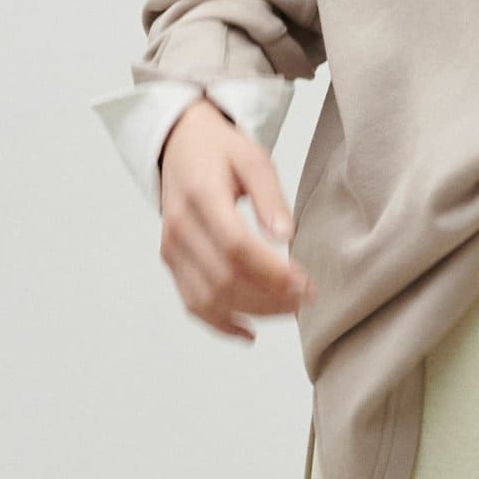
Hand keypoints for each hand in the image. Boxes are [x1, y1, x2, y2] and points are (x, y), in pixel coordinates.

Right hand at [156, 97, 316, 341]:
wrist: (180, 146)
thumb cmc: (222, 151)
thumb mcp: (253, 158)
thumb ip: (270, 196)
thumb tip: (286, 236)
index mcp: (201, 196)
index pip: (236, 247)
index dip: (272, 272)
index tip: (306, 282)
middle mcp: (180, 227)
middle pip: (223, 279)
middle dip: (269, 296)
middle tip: (306, 298)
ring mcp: (172, 248)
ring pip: (208, 298)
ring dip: (251, 312)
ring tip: (289, 309)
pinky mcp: (171, 262)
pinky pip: (192, 302)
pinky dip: (220, 323)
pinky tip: (249, 332)